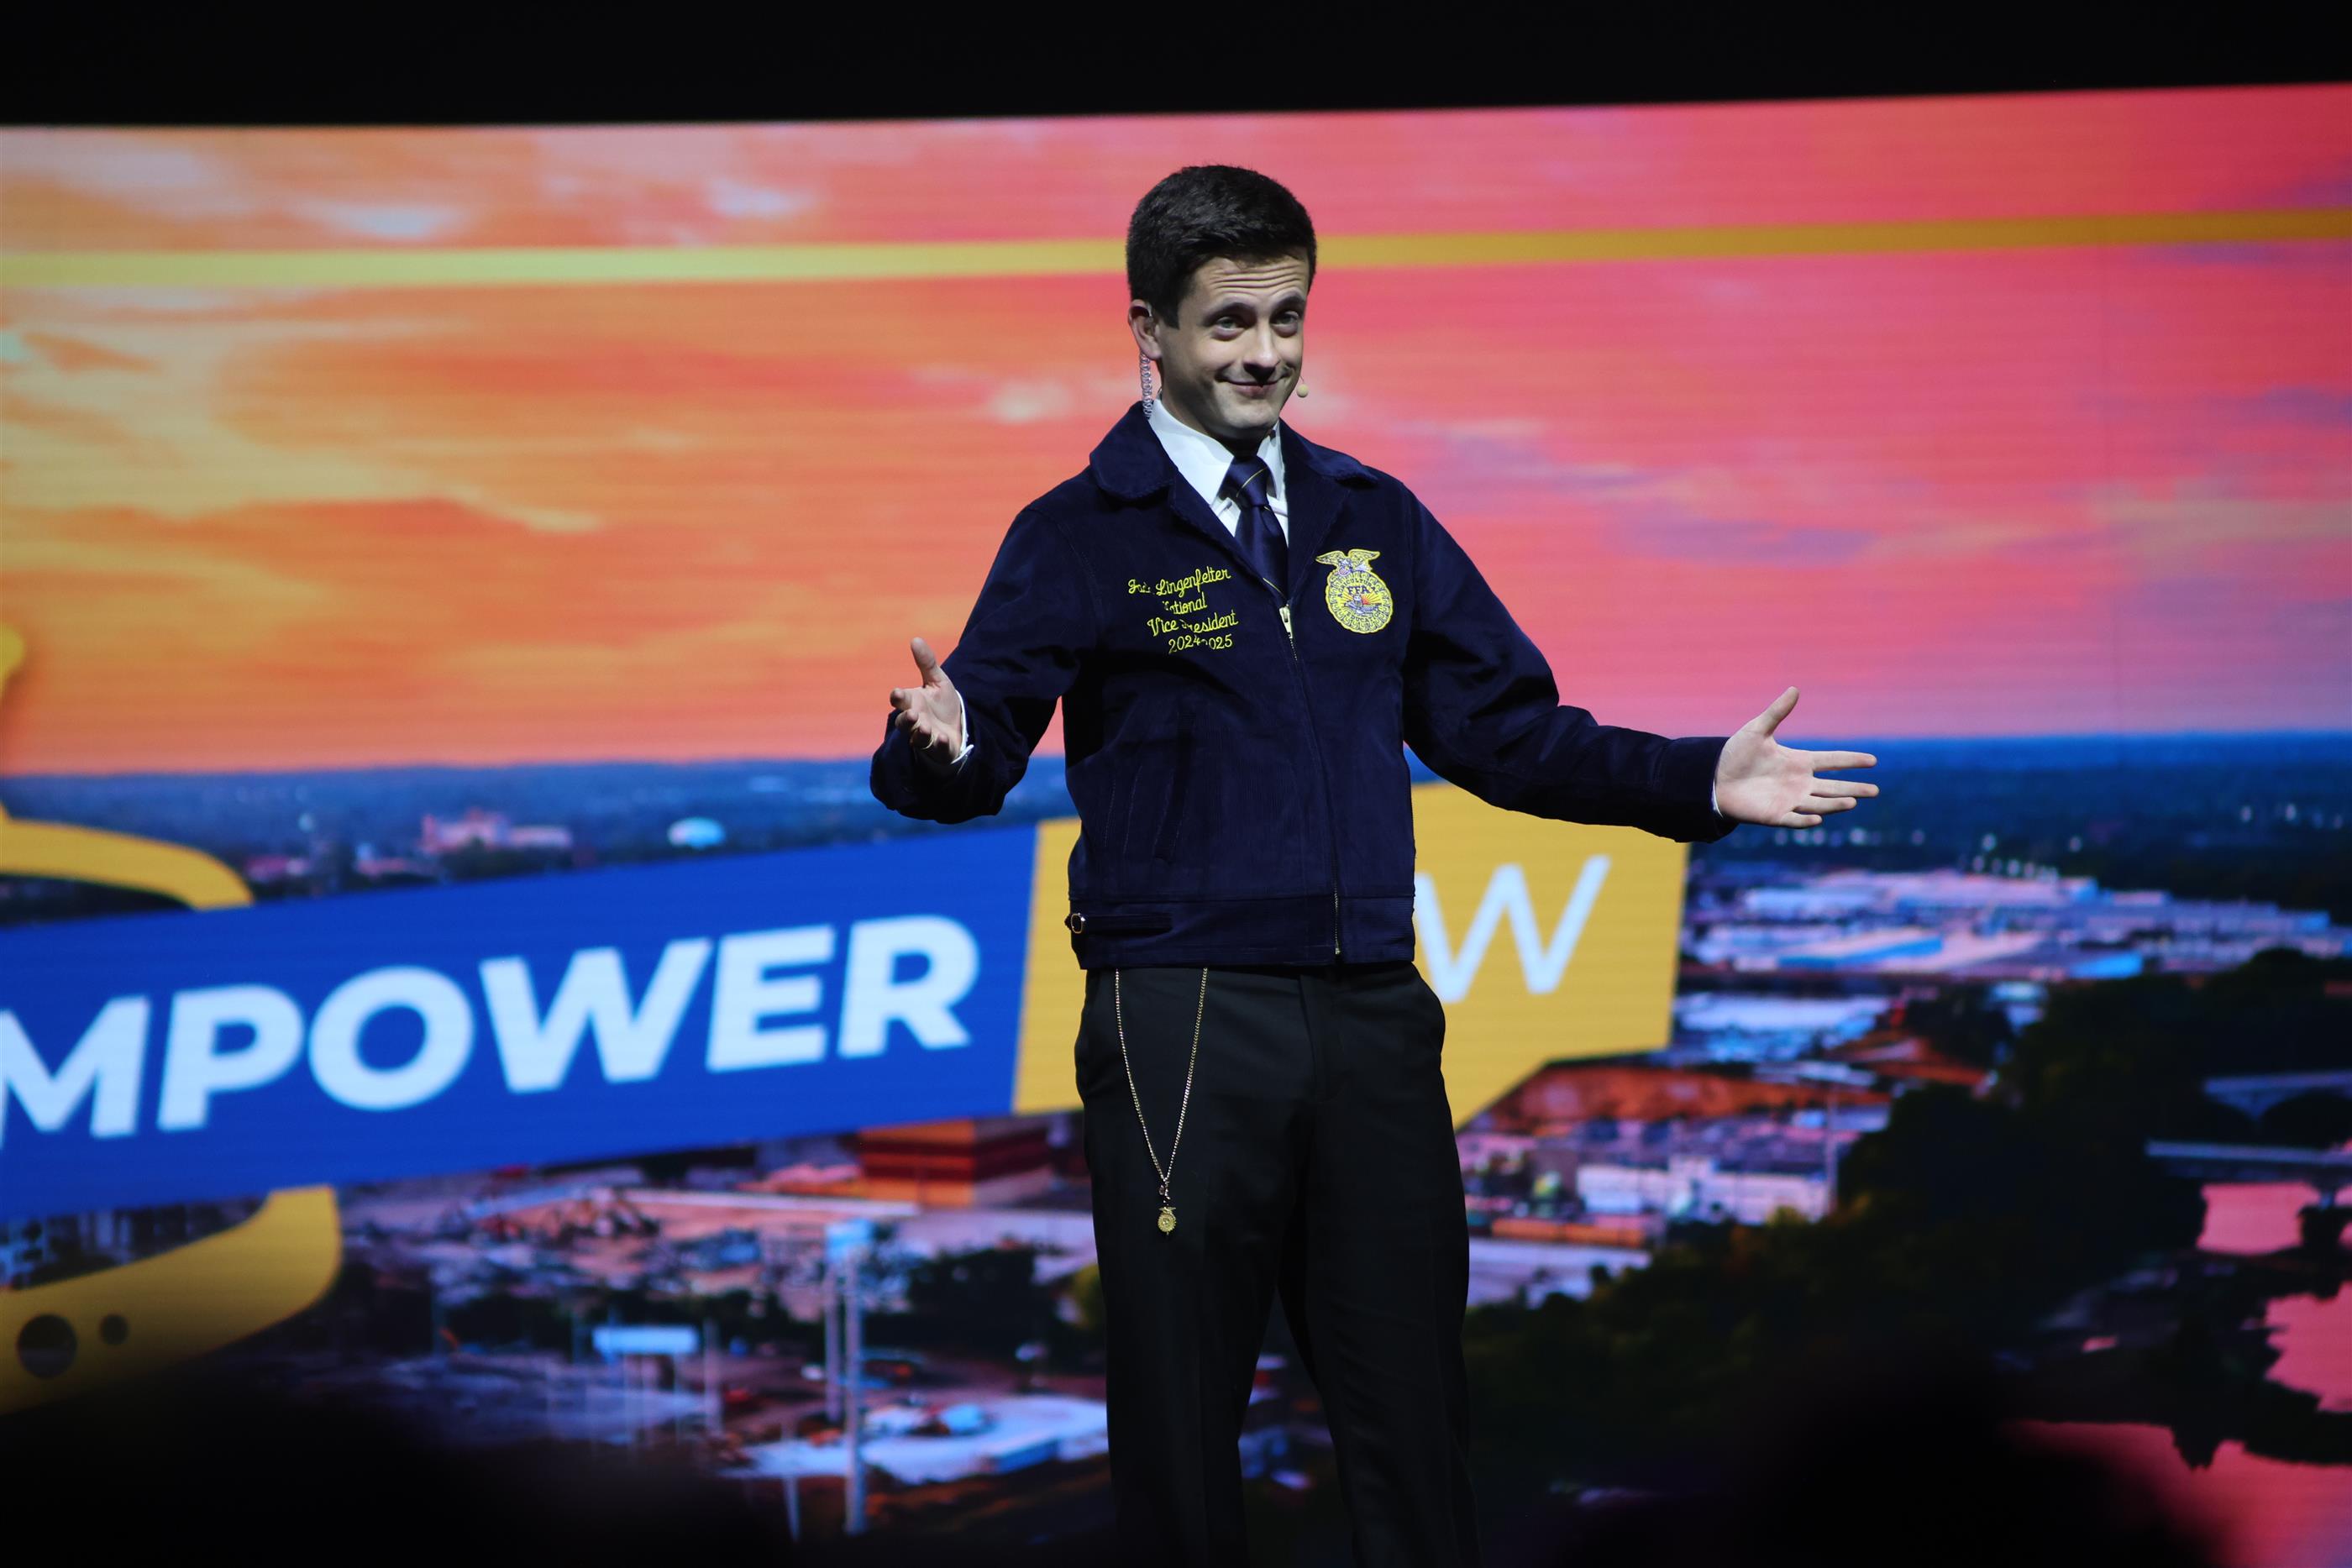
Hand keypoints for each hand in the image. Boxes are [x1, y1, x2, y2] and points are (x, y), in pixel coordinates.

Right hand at [890, 635, 964, 763]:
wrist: (956, 727)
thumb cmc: (941, 704)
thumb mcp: (937, 681)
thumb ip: (927, 663)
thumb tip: (915, 639)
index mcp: (912, 703)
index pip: (900, 700)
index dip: (898, 697)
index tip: (897, 693)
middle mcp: (916, 721)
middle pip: (904, 722)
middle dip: (907, 719)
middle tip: (914, 714)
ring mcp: (926, 737)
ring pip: (918, 738)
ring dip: (920, 733)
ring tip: (926, 728)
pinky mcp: (939, 748)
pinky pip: (937, 749)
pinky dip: (940, 744)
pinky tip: (944, 739)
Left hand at [1714, 687, 1877, 826]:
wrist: (1713, 777)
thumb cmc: (1737, 754)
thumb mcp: (1757, 730)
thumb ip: (1777, 712)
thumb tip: (1794, 689)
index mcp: (1799, 762)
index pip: (1832, 761)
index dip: (1851, 760)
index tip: (1873, 760)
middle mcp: (1799, 783)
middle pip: (1833, 787)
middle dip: (1854, 789)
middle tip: (1875, 791)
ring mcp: (1789, 800)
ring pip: (1819, 803)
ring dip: (1835, 804)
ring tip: (1852, 801)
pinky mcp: (1775, 815)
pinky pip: (1794, 819)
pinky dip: (1806, 820)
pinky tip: (1818, 818)